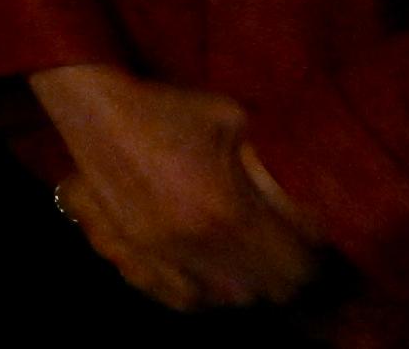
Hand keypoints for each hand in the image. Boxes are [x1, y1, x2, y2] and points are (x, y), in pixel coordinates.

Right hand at [32, 66, 317, 309]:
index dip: (312, 257)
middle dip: (282, 273)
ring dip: (244, 285)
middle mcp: (198, 246)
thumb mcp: (234, 122)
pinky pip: (180, 300)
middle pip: (266, 290)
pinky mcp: (131, 257)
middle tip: (285, 251)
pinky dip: (202, 295)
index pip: (295, 266)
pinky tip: (209, 278)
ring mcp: (161, 257)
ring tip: (248, 263)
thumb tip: (294, 198)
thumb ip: (267, 165)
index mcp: (230, 213)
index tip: (314, 242)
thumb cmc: (166, 109)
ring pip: (226, 300)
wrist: (94, 108)